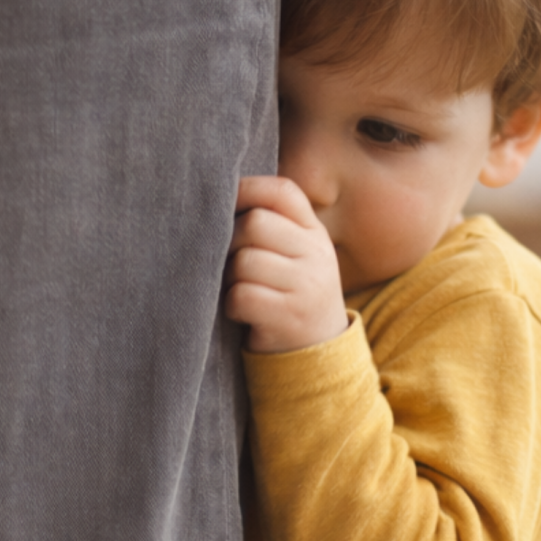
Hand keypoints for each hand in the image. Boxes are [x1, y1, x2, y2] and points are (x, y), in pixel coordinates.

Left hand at [225, 176, 348, 352]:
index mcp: (315, 233)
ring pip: (244, 261)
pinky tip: (242, 312)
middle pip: (255, 223)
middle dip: (231, 241)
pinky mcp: (288, 316)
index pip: (283, 192)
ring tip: (240, 289)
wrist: (320, 352)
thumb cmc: (294, 295)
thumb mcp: (299, 256)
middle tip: (230, 261)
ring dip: (230, 277)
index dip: (249, 188)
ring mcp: (305, 286)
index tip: (227, 200)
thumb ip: (275, 226)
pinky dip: (232, 305)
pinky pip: (241, 295)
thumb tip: (220, 198)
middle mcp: (316, 255)